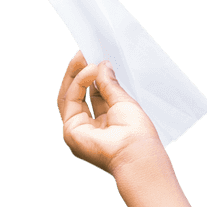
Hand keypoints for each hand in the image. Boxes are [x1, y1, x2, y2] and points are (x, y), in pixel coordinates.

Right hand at [57, 50, 165, 178]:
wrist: (136, 153)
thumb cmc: (137, 134)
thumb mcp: (125, 102)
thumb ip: (111, 85)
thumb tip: (103, 65)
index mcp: (108, 125)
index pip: (95, 97)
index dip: (94, 78)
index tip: (95, 59)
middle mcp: (92, 129)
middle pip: (78, 96)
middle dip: (80, 73)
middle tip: (84, 53)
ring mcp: (79, 130)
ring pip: (69, 96)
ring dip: (76, 75)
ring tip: (84, 57)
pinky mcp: (70, 130)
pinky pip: (69, 100)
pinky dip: (78, 83)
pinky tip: (89, 71)